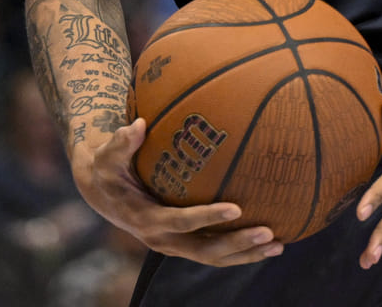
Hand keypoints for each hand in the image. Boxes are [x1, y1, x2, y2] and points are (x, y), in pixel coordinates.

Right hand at [71, 119, 281, 266]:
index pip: (181, 222)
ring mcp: (175, 244)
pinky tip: (268, 241)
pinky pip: (215, 251)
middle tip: (268, 232)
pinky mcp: (185, 242)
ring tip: (278, 244)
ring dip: (246, 254)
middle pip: (205, 250)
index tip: (236, 208)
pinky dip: (241, 251)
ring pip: (214, 257)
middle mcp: (163, 239)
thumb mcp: (108, 155)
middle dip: (237, 245)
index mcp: (147, 220)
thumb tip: (136, 124)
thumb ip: (120, 142)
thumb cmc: (109, 168)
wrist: (103, 193)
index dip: (208, 218)